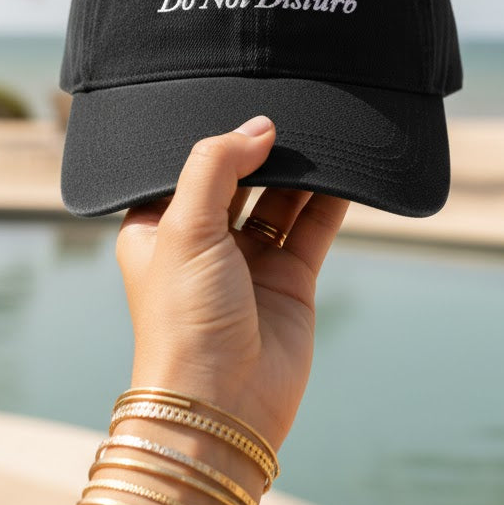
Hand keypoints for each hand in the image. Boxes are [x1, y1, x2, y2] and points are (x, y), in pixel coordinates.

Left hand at [115, 115, 349, 451]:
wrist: (222, 406)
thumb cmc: (183, 321)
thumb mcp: (184, 227)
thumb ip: (216, 166)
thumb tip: (260, 127)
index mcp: (159, 228)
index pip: (185, 167)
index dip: (212, 138)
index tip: (237, 98)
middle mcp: (203, 242)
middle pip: (238, 179)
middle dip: (261, 149)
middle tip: (289, 109)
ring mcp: (249, 261)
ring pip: (279, 199)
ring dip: (299, 170)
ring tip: (321, 130)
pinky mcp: (290, 280)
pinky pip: (313, 227)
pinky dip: (330, 200)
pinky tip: (345, 170)